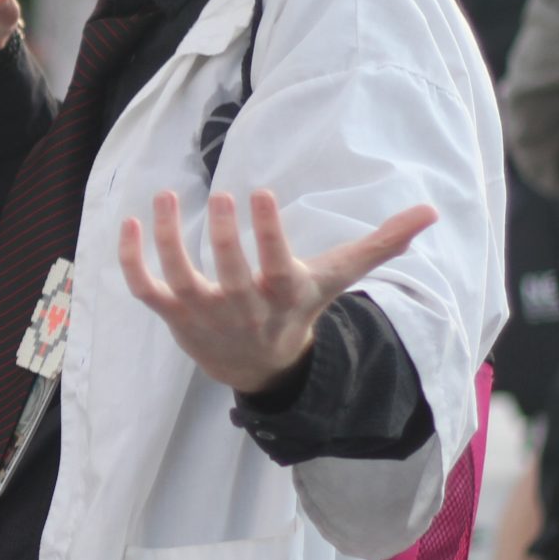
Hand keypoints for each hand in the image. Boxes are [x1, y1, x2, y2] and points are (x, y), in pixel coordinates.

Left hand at [119, 189, 437, 394]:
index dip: (265, 232)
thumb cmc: (298, 309)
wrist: (259, 368)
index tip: (258, 192)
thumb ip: (380, 245)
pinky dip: (131, 262)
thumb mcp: (336, 278)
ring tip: (164, 196)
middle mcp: (241, 306)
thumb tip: (431, 212)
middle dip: (225, 238)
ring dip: (167, 240)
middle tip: (222, 196)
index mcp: (282, 293)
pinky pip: (144, 289)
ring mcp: (202, 312)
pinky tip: (127, 224)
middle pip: (229, 275)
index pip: (274, 265)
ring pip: (178, 279)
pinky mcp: (171, 314)